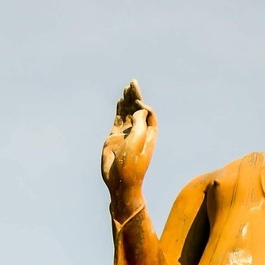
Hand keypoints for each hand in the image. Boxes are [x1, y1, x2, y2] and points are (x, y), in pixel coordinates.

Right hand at [102, 80, 156, 215]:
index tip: (138, 103)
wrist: (119, 181)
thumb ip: (139, 124)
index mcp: (149, 135)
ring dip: (127, 101)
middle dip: (136, 97)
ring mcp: (126, 135)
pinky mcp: (114, 138)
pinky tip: (120, 101)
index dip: (144, 106)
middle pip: (138, 111)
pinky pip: (118, 121)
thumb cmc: (131, 164)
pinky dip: (119, 111)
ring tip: (127, 88)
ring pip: (127, 114)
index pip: (150, 115)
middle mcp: (138, 133)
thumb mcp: (137, 142)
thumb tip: (140, 108)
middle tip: (133, 83)